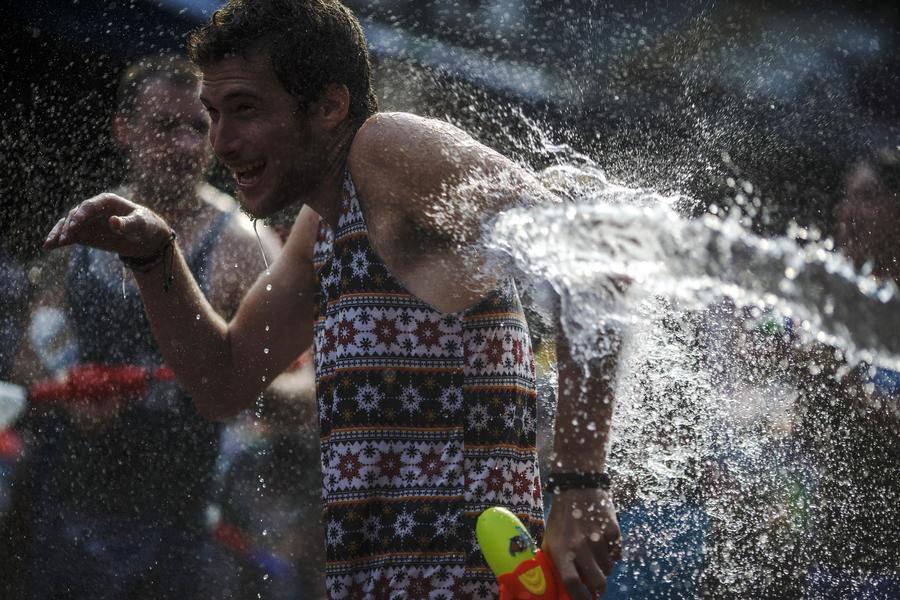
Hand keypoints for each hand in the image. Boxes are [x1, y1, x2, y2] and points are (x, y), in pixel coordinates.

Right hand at [44, 193, 171, 257]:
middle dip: (69, 225)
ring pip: (69, 224)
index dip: (81, 214)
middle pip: (76, 214)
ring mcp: (88, 220)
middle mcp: (94, 209)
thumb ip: (128, 224)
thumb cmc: (146, 226)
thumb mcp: (142, 224)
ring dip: (60, 232)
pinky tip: (49, 246)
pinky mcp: (85, 233)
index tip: (74, 225)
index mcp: (107, 201)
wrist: (147, 237)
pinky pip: (70, 235)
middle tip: (65, 238)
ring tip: (52, 243)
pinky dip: (59, 239)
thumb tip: (113, 221)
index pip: (89, 205)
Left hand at [542, 488, 621, 599]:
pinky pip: (617, 553)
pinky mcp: (613, 531)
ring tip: (596, 554)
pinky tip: (603, 541)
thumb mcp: (551, 538)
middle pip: (597, 582)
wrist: (578, 487)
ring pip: (609, 568)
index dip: (580, 597)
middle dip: (599, 588)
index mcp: (562, 549)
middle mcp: (580, 546)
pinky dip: (612, 553)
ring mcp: (599, 539)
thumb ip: (556, 561)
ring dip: (604, 567)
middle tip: (596, 586)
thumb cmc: (561, 517)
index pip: (572, 583)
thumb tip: (562, 585)